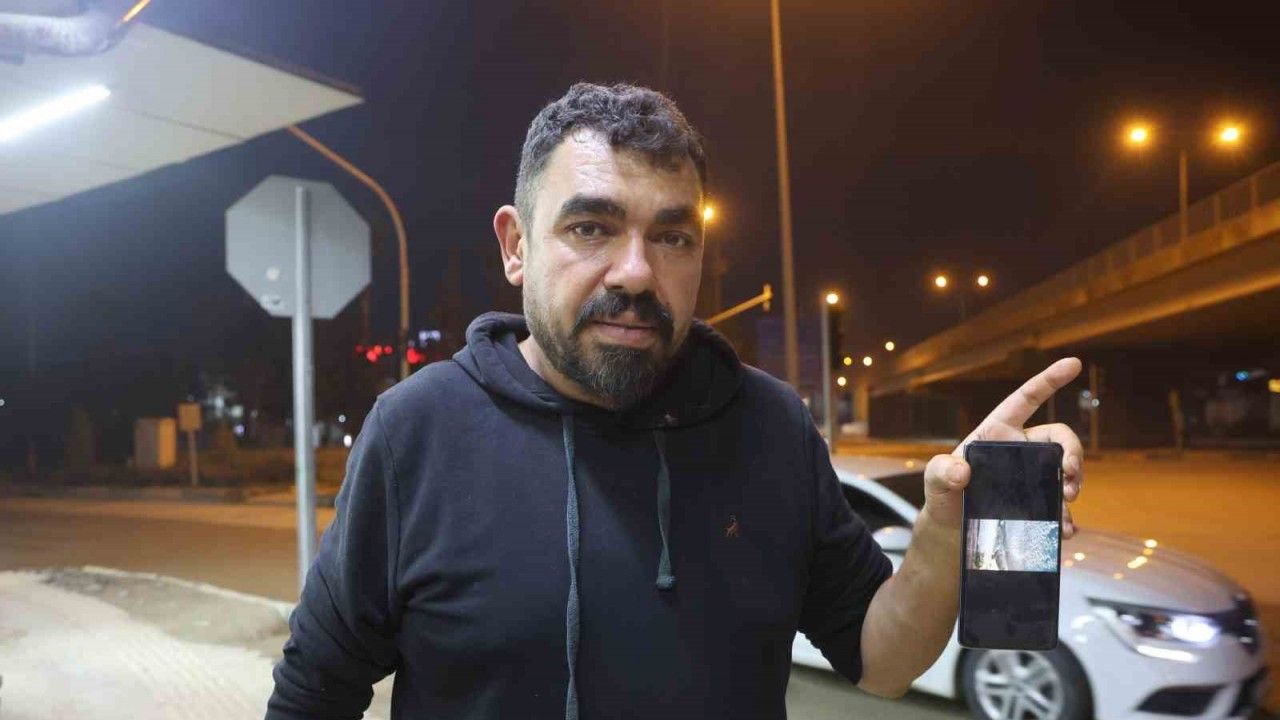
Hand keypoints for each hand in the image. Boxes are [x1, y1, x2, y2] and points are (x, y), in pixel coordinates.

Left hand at [921, 358, 1084, 538]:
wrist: (951, 528)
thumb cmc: (943, 493)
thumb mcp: (934, 480)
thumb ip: (940, 471)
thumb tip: (960, 471)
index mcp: (998, 431)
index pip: (1026, 399)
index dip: (1048, 380)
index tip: (1073, 363)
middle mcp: (1020, 450)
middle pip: (1058, 438)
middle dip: (1073, 452)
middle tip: (1070, 474)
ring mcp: (1032, 476)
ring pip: (1066, 470)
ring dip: (1075, 482)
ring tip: (1069, 500)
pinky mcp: (1038, 503)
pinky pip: (1060, 506)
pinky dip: (1067, 517)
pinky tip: (1066, 530)